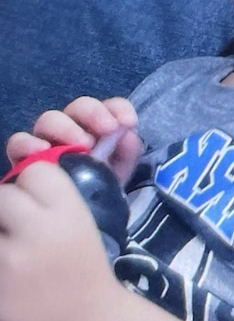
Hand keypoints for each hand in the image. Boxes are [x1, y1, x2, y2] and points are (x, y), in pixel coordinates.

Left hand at [0, 162, 128, 320]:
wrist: (84, 316)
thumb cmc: (84, 265)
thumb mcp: (83, 223)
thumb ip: (55, 197)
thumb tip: (22, 167)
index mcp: (71, 213)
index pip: (36, 170)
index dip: (35, 182)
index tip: (41, 199)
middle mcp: (39, 232)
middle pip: (5, 192)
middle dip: (11, 206)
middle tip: (22, 225)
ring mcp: (10, 259)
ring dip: (1, 228)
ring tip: (14, 244)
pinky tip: (10, 263)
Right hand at [6, 96, 142, 183]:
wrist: (79, 214)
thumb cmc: (100, 185)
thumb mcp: (120, 170)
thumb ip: (127, 150)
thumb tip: (127, 134)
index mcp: (101, 126)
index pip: (111, 106)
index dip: (119, 109)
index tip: (128, 122)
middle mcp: (74, 127)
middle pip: (79, 106)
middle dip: (93, 113)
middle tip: (106, 130)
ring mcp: (48, 139)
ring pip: (49, 119)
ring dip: (65, 128)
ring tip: (79, 145)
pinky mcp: (25, 157)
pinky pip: (19, 142)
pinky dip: (28, 143)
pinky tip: (41, 151)